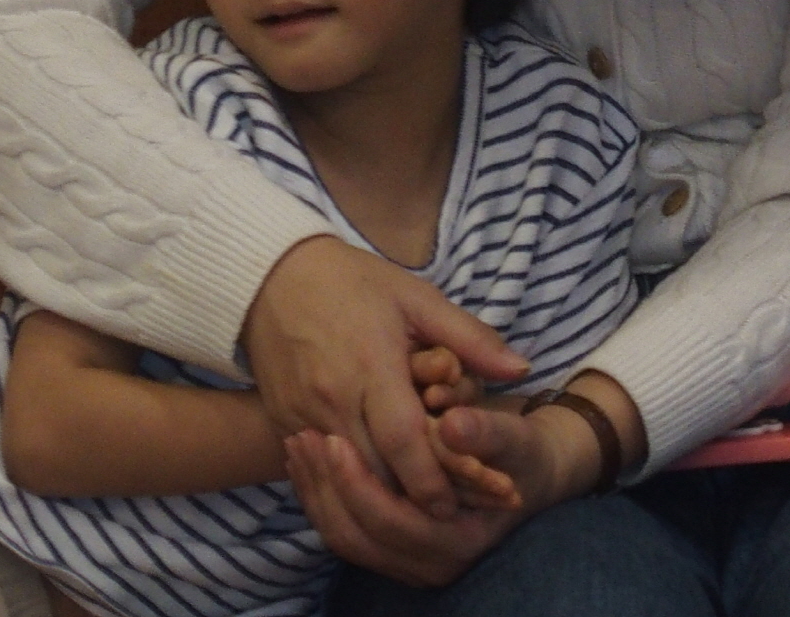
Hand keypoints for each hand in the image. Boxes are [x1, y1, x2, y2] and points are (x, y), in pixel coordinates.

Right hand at [242, 236, 527, 518]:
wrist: (269, 276)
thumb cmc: (352, 282)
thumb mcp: (416, 298)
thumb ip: (470, 338)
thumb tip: (521, 369)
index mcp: (372, 365)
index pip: (405, 441)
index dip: (432, 480)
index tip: (456, 505)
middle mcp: (333, 397)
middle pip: (376, 469)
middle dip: (411, 497)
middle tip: (446, 514)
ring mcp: (302, 413)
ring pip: (348, 473)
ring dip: (381, 492)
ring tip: (415, 507)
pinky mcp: (283, 420)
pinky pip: (320, 463)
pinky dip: (349, 475)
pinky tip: (374, 483)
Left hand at [283, 405, 588, 585]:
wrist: (526, 474)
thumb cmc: (521, 452)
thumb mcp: (515, 437)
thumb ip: (487, 432)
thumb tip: (452, 425)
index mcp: (458, 543)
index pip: (390, 521)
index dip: (358, 482)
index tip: (332, 438)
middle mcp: (431, 566)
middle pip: (356, 535)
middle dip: (324, 486)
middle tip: (301, 435)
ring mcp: (408, 563)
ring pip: (342, 536)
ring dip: (314, 491)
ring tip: (297, 442)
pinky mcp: (392, 551)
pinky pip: (343, 530)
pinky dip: (320, 496)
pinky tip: (306, 458)